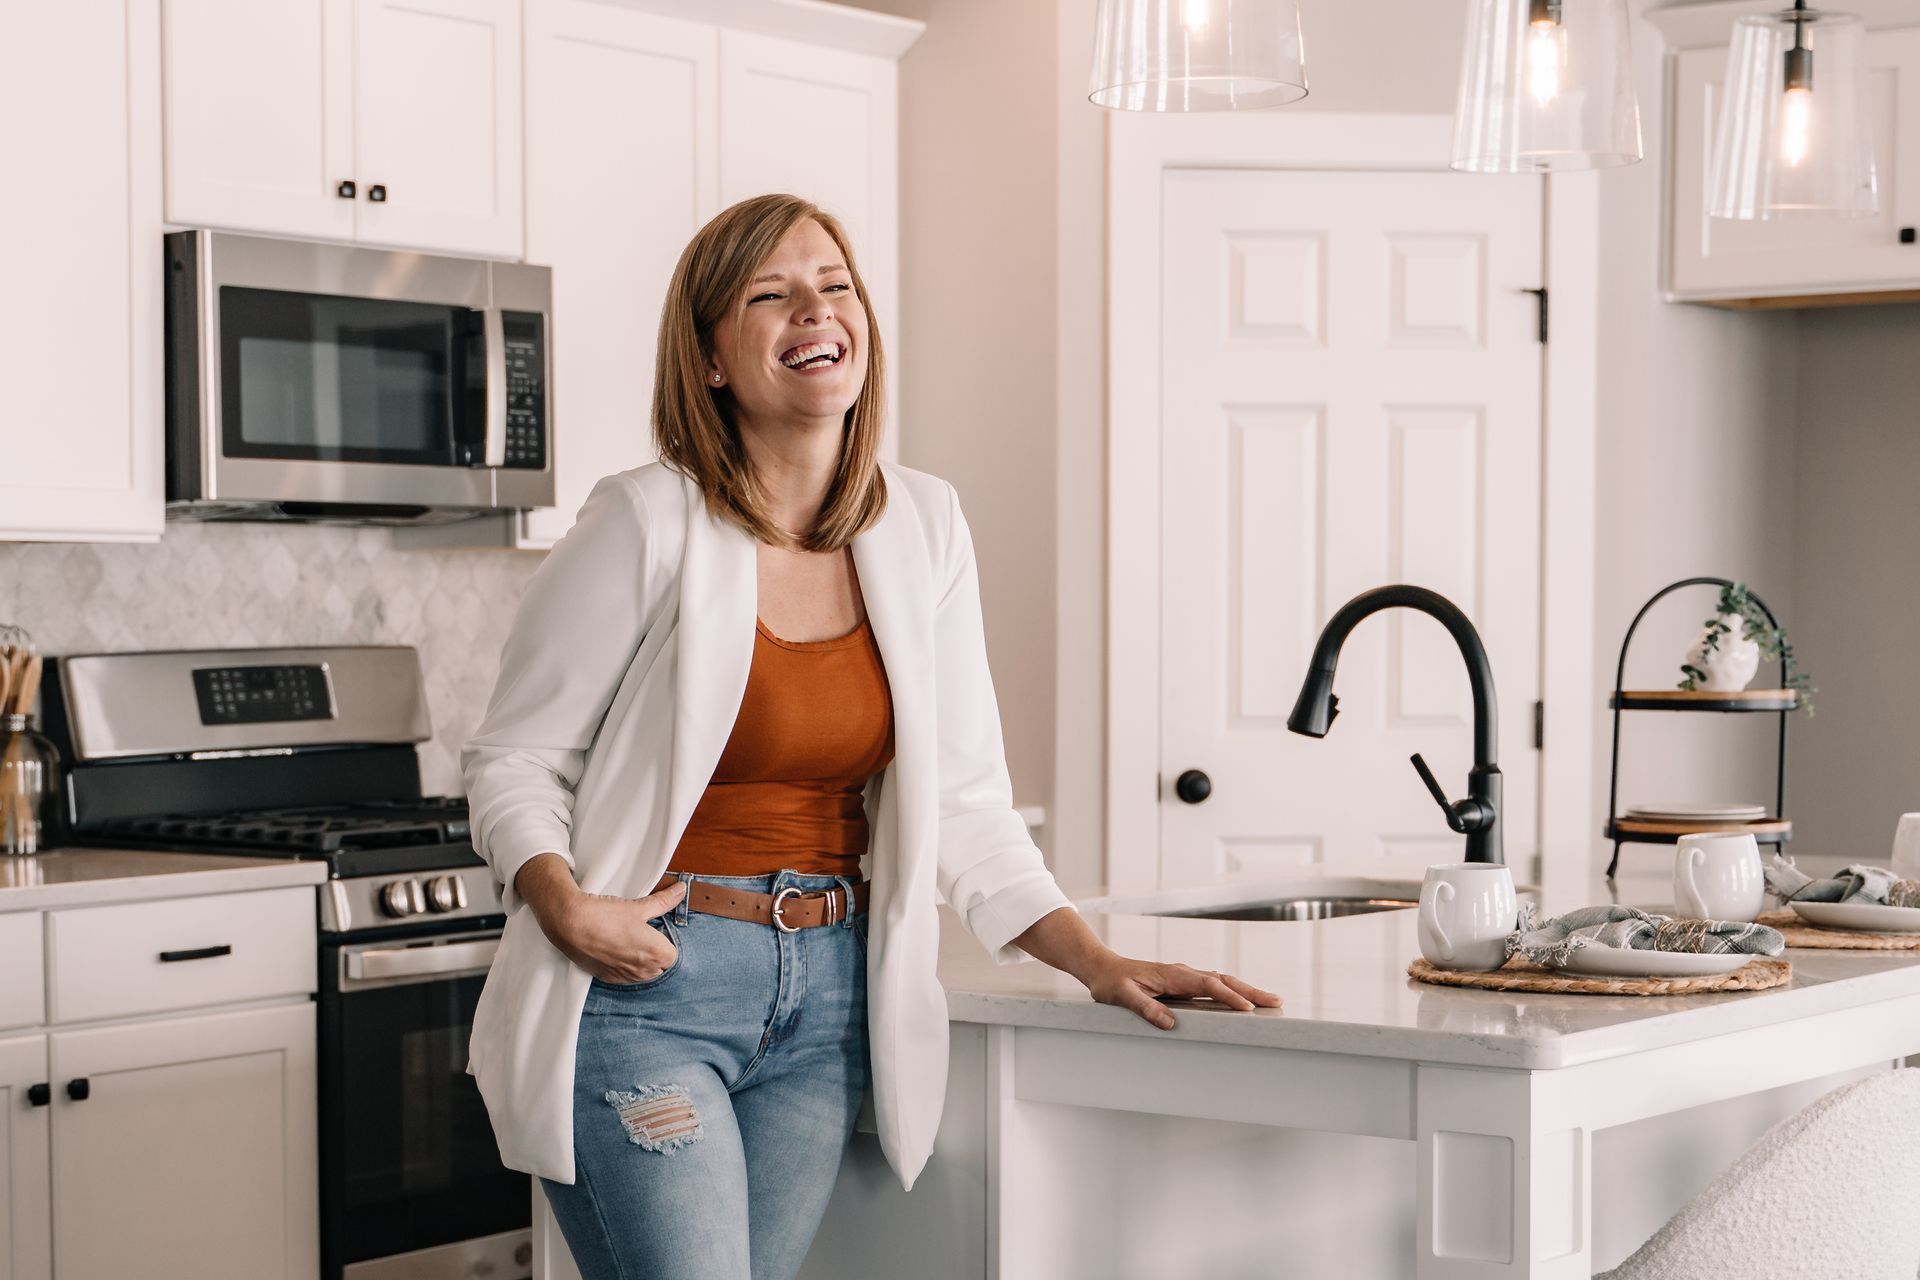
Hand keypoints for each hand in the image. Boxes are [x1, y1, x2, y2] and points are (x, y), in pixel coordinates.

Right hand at [546, 878, 686, 984]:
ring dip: (641, 961)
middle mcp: (643, 970)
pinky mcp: (609, 978)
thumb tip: (680, 891)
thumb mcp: (638, 907)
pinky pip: (626, 976)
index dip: (666, 942)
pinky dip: (625, 966)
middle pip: (660, 966)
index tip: (656, 931)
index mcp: (656, 953)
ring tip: (627, 940)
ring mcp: (626, 976)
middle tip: (641, 934)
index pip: (673, 955)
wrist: (570, 924)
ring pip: (644, 973)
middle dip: (655, 952)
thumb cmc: (604, 916)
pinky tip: (616, 949)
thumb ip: (663, 901)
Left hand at [1080, 953, 1282, 1030]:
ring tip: (1269, 1001)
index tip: (1249, 1008)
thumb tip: (1170, 1023)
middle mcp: (1183, 973)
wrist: (1102, 968)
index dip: (1229, 997)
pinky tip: (1241, 1001)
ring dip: (1245, 991)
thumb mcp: (1123, 997)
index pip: (1208, 985)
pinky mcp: (1182, 983)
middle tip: (1276, 1001)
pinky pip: (1213, 986)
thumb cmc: (1112, 983)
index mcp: (1173, 975)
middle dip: (1251, 991)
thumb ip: (1145, 1008)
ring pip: (1221, 981)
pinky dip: (1231, 991)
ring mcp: (1184, 977)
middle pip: (1224, 980)